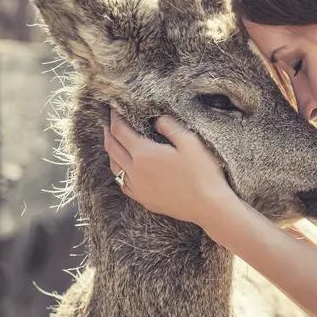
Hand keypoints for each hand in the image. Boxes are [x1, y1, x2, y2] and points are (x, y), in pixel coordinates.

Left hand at [103, 107, 236, 227]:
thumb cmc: (202, 173)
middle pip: (112, 148)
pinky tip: (124, 170)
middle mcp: (135, 171)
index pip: (120, 131)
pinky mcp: (144, 200)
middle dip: (109, 133)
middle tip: (108, 123)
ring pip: (114, 167)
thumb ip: (170, 126)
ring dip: (111, 152)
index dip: (115, 118)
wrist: (208, 206)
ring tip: (113, 143)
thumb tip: (157, 120)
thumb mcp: (190, 142)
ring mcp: (138, 188)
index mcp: (144, 153)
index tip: (114, 110)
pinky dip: (119, 172)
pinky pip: (123, 184)